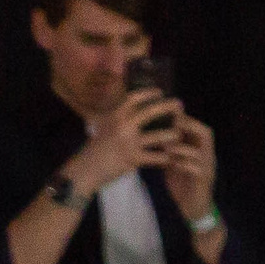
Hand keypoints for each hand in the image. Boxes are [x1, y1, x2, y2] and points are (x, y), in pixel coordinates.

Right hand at [64, 86, 180, 194]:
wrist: (84, 171)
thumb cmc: (92, 151)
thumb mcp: (102, 128)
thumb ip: (116, 120)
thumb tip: (130, 111)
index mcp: (114, 116)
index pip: (134, 98)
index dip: (149, 93)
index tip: (160, 92)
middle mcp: (122, 126)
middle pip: (151, 112)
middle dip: (168, 107)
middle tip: (180, 105)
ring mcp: (129, 143)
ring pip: (158, 136)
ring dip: (172, 135)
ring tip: (179, 134)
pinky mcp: (133, 159)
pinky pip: (155, 157)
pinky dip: (164, 158)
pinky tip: (170, 158)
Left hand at [162, 114, 217, 222]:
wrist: (194, 209)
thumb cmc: (184, 185)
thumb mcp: (175, 164)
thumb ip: (171, 150)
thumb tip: (158, 135)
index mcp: (201, 150)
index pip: (199, 129)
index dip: (187, 120)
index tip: (170, 114)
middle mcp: (208, 156)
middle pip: (206, 134)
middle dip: (189, 126)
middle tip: (172, 126)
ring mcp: (207, 168)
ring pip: (200, 151)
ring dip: (182, 148)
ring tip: (167, 148)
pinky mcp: (203, 181)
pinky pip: (197, 169)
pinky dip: (184, 165)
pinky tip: (172, 164)